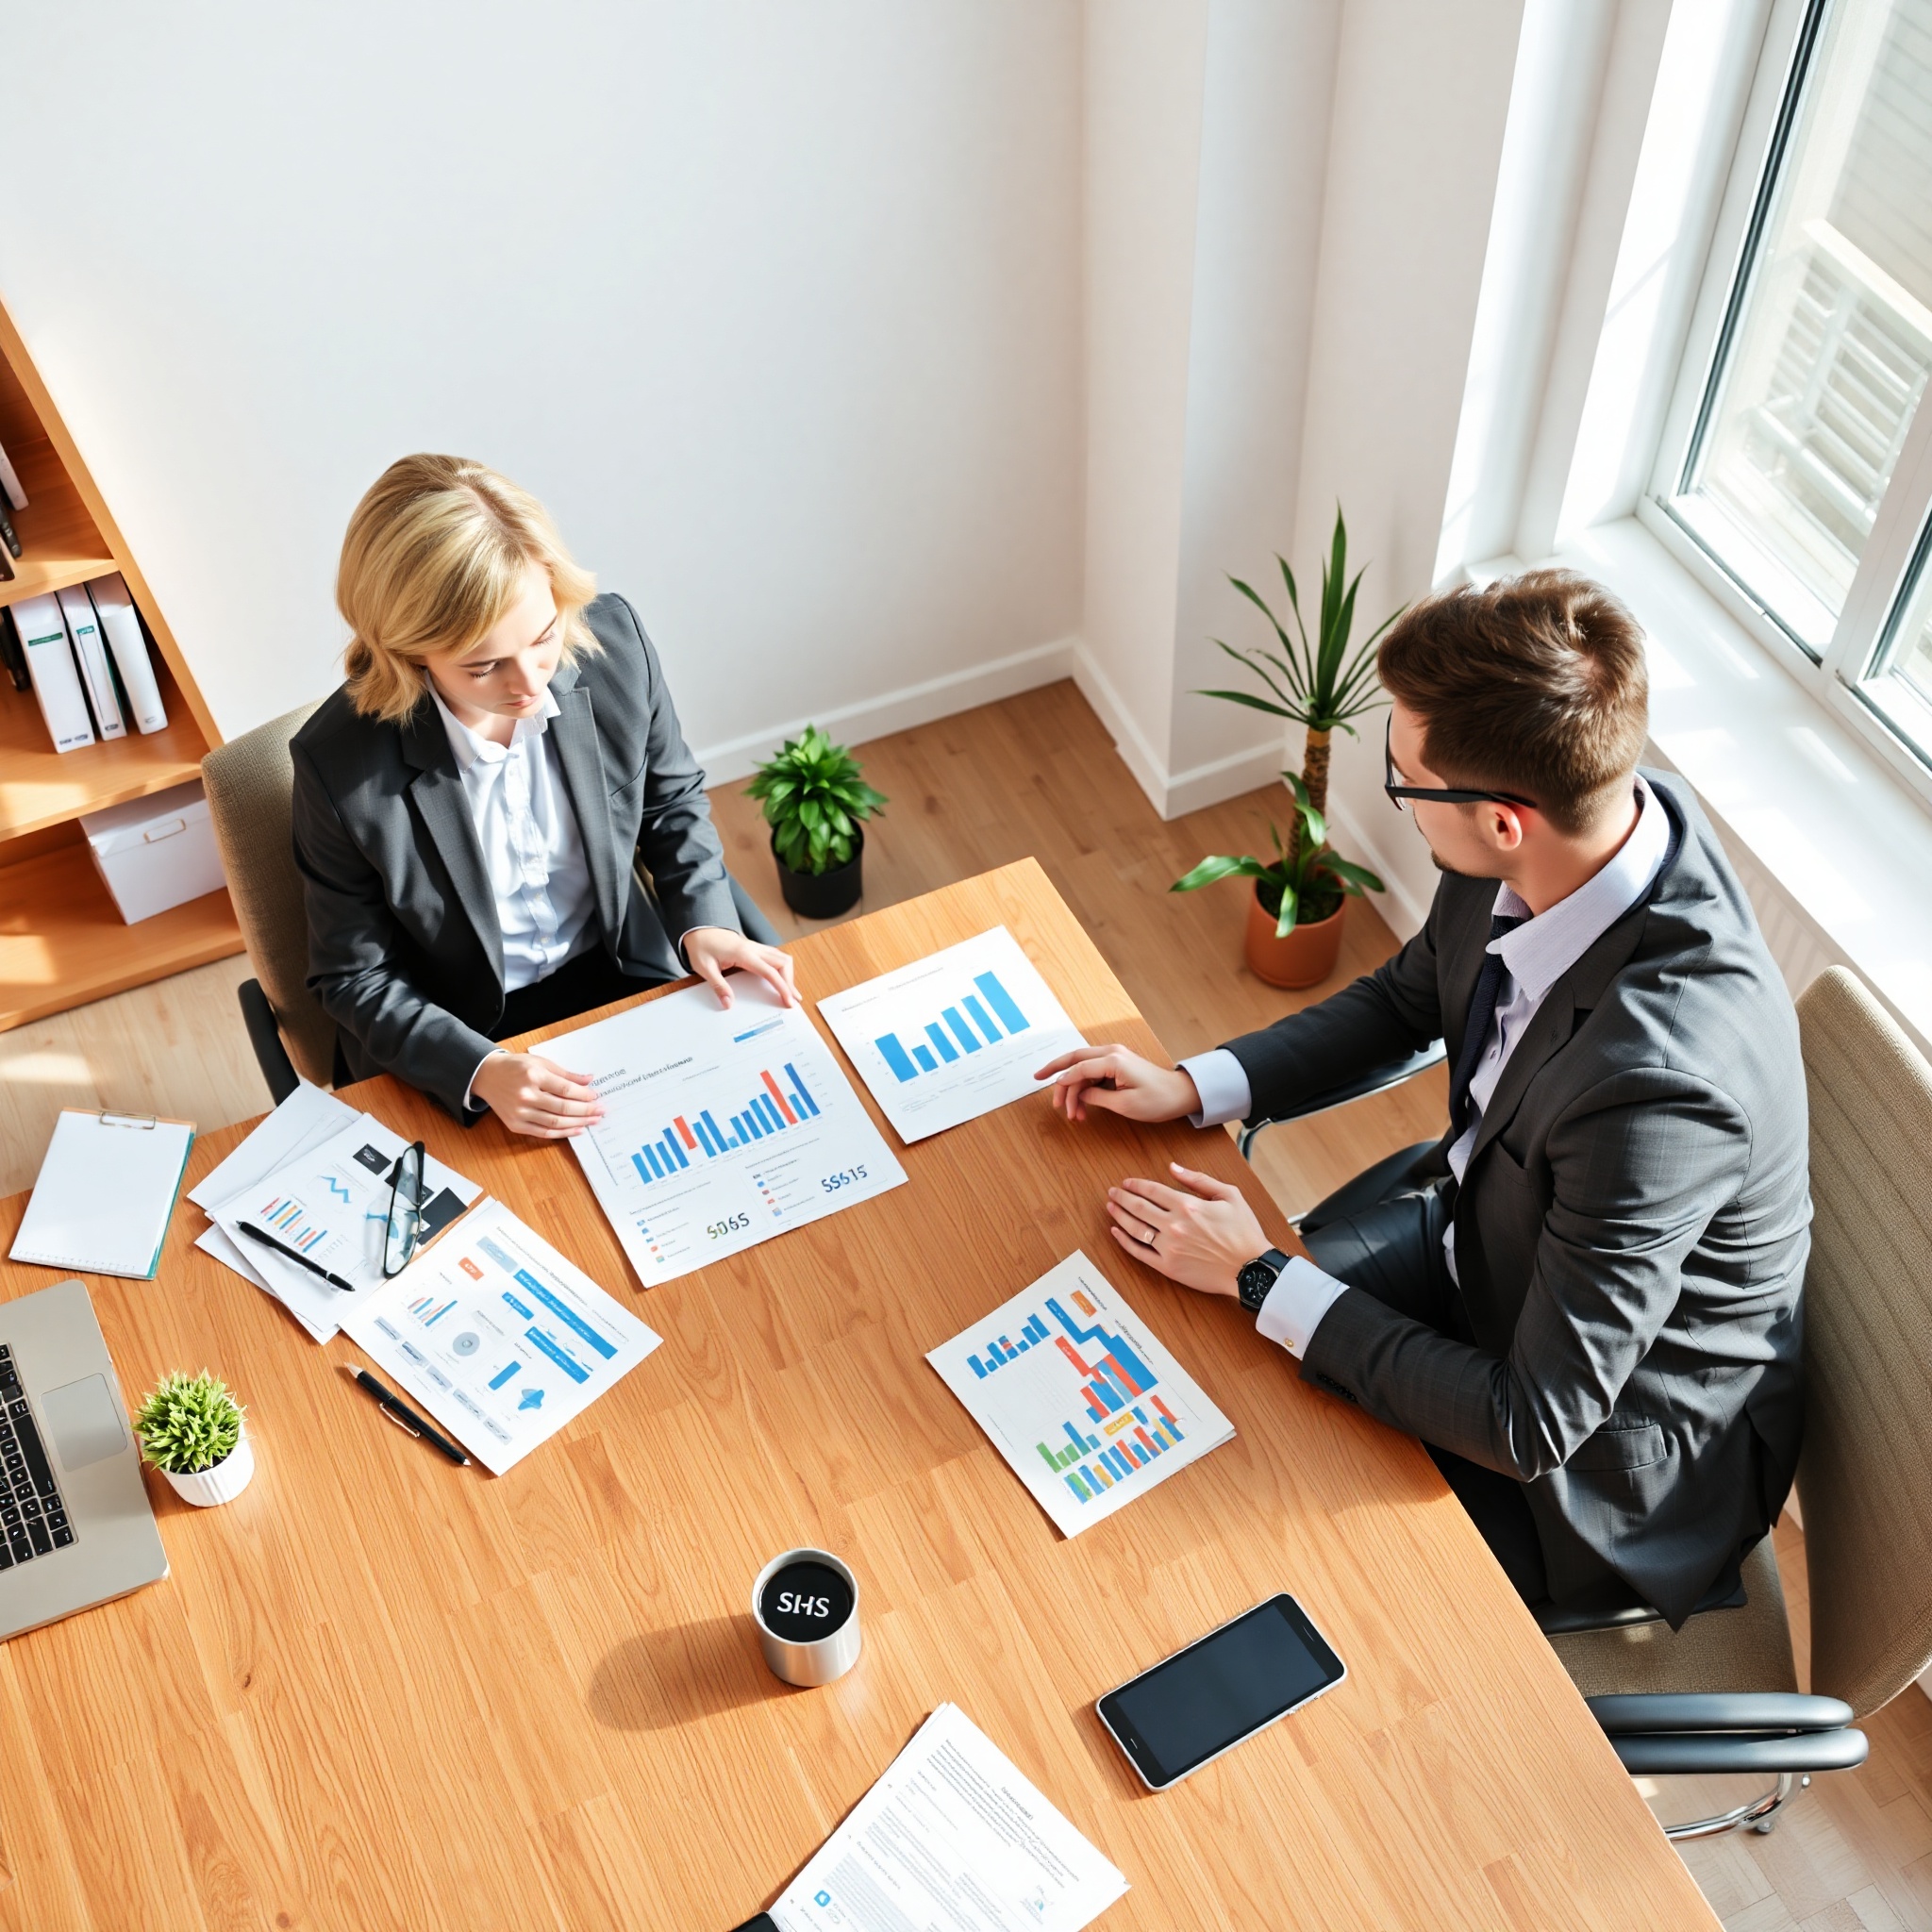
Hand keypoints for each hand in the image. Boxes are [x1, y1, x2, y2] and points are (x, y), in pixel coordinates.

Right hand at [472, 1051, 604, 1138]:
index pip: (565, 1089)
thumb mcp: (541, 1063)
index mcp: (533, 1076)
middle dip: (585, 1110)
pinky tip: (576, 1130)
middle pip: (562, 1107)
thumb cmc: (516, 1067)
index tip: (596, 1097)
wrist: (487, 1076)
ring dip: (577, 1123)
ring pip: (555, 1122)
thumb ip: (566, 1074)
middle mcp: (525, 1095)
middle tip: (600, 1111)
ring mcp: (519, 1112)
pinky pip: (543, 1132)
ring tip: (592, 1121)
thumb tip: (589, 1080)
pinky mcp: (515, 1125)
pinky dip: (562, 1133)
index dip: (583, 1095)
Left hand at [683, 928, 797, 1009]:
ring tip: (790, 991)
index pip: (770, 972)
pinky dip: (782, 968)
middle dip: (790, 981)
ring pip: (782, 957)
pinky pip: (775, 955)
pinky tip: (781, 978)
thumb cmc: (701, 946)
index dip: (782, 987)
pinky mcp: (754, 948)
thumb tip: (728, 1003)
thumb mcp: (705, 968)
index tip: (788, 1000)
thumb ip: (718, 986)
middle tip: (792, 999)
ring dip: (788, 973)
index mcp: (743, 954)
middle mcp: (753, 948)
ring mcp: (755, 946)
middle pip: (783, 962)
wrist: (698, 929)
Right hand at [1035, 1044, 1200, 1122]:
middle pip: (1075, 1058)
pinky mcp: (1118, 1065)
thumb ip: (1097, 1097)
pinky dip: (1084, 1086)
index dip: (1063, 1082)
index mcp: (1113, 1060)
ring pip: (1082, 1066)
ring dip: (1073, 1087)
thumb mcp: (1125, 1104)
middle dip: (1055, 1070)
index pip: (1079, 1068)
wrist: (1181, 1094)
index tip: (1055, 1097)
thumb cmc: (1158, 1099)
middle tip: (1037, 1079)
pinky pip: (1093, 1072)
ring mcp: (1115, 1057)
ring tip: (1071, 1113)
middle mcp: (1112, 1053)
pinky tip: (1082, 1105)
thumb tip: (1080, 1093)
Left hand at [1105, 1162, 1268, 1298]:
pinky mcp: (1168, 1267)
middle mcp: (1174, 1225)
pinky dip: (1124, 1242)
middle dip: (1121, 1197)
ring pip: (1135, 1228)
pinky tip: (1116, 1233)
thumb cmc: (1244, 1232)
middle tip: (1112, 1192)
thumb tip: (1173, 1167)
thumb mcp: (1229, 1195)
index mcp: (1188, 1205)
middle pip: (1138, 1207)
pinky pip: (1139, 1253)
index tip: (1127, 1182)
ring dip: (1119, 1216)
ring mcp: (1169, 1247)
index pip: (1152, 1190)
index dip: (1136, 1184)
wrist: (1251, 1269)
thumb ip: (1199, 1179)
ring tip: (1111, 1208)